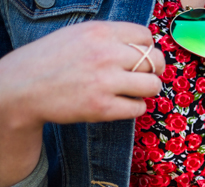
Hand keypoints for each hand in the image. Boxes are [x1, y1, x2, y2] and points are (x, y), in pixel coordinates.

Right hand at [0, 21, 164, 186]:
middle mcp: (105, 55)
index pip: (146, 36)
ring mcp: (105, 82)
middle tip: (144, 76)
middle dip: (154, 70)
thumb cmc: (51, 61)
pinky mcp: (103, 108)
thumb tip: (145, 47)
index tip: (141, 57)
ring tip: (133, 91)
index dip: (147, 48)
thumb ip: (110, 38)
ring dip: (148, 89)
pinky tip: (121, 103)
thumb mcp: (78, 35)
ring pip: (153, 85)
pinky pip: (139, 108)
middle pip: (155, 61)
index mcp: (99, 32)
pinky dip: (135, 107)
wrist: (21, 88)